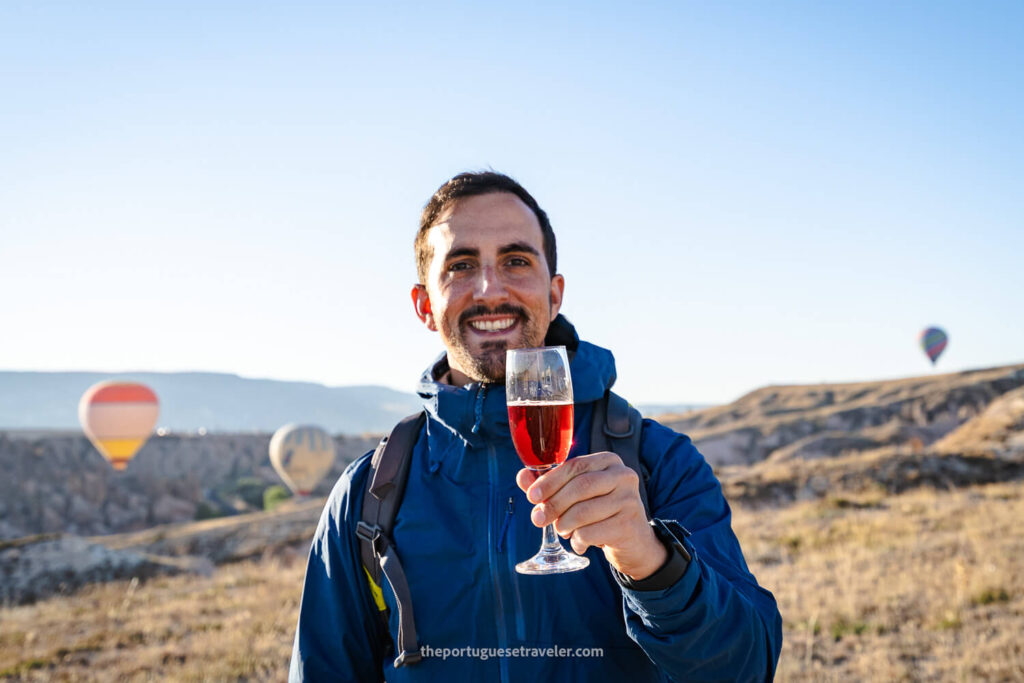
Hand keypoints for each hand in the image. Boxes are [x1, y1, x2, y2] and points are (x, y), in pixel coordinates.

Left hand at [516, 452, 666, 580]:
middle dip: (553, 504)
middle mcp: (623, 476)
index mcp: (608, 461)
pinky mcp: (628, 525)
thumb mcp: (575, 495)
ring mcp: (629, 500)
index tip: (531, 496)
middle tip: (538, 519)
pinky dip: (577, 540)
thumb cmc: (599, 511)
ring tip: (562, 530)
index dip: (549, 481)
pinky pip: (590, 533)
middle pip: (580, 487)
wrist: (633, 540)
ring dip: (564, 524)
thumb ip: (549, 485)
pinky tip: (579, 543)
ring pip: (583, 511)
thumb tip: (522, 476)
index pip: (575, 466)